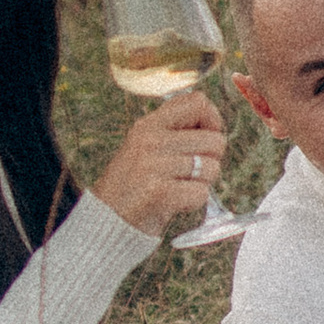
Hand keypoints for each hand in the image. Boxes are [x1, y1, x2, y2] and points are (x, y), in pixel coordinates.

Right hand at [91, 88, 225, 236]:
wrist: (107, 221)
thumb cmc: (135, 185)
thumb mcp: (146, 147)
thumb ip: (175, 132)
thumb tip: (214, 123)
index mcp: (149, 124)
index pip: (198, 102)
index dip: (212, 121)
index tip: (205, 138)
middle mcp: (150, 140)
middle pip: (215, 140)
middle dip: (211, 160)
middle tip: (188, 173)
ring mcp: (153, 165)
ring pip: (212, 168)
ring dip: (202, 183)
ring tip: (177, 187)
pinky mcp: (159, 192)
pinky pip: (201, 193)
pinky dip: (194, 202)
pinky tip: (174, 202)